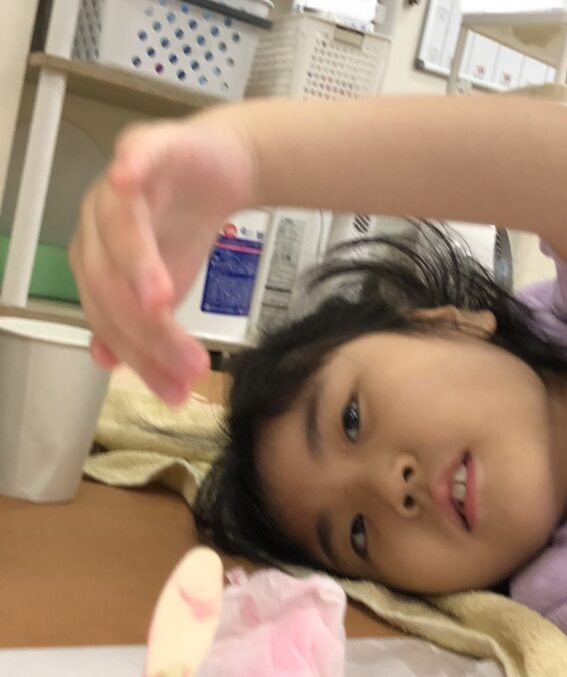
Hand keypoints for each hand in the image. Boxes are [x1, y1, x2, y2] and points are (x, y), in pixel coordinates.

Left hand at [70, 115, 255, 402]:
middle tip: (191, 364)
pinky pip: (133, 159)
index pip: (108, 318)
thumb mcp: (169, 288)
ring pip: (117, 230)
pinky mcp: (147, 147)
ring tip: (161, 304)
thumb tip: (109, 365)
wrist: (221, 171)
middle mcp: (97, 224)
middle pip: (109, 283)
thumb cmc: (188, 227)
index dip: (141, 358)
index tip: (177, 391)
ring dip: (136, 267)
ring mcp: (120, 184)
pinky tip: (127, 180)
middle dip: (149, 329)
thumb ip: (142, 327)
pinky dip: (128, 170)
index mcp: (97, 262)